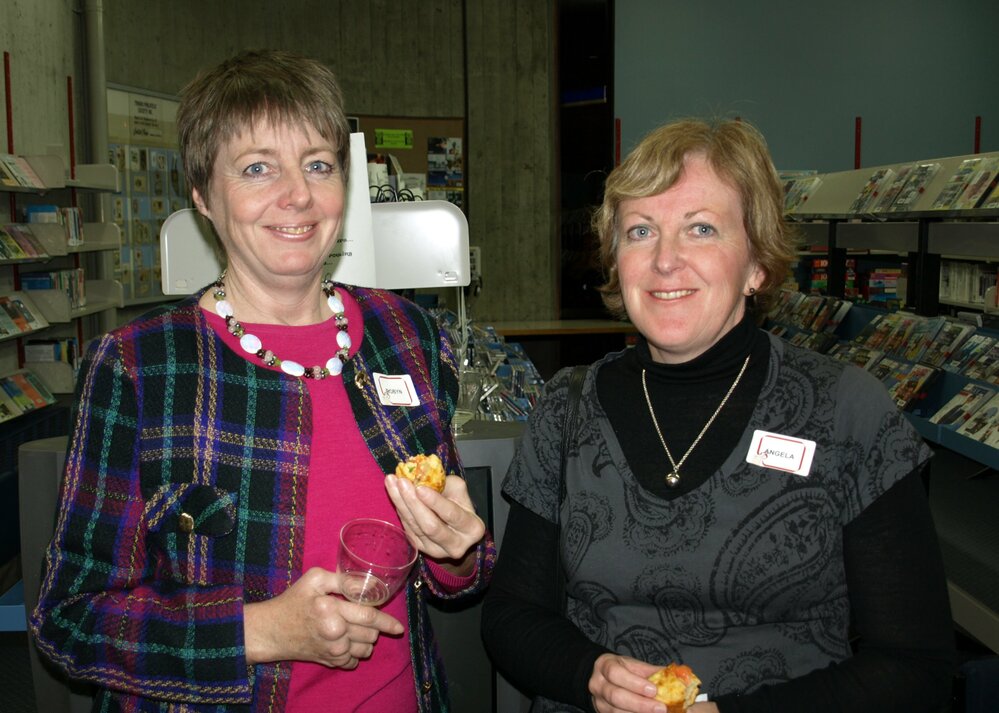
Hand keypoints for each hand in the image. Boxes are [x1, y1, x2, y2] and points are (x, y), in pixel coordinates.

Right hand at [244, 567, 403, 668]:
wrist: (271, 630)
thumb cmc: (293, 601)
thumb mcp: (315, 579)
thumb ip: (342, 579)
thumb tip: (368, 583)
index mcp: (332, 611)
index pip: (368, 616)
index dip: (387, 621)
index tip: (399, 626)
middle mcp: (335, 634)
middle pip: (370, 634)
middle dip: (374, 627)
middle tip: (362, 618)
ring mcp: (332, 651)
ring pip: (365, 650)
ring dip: (366, 640)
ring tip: (354, 630)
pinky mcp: (328, 662)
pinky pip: (353, 662)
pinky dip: (354, 654)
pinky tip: (346, 643)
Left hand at [384, 473, 485, 573]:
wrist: (454, 527)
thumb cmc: (459, 504)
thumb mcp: (459, 491)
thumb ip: (444, 483)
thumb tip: (421, 475)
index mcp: (472, 528)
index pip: (452, 514)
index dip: (435, 501)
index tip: (420, 487)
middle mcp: (457, 545)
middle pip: (431, 526)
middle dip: (414, 503)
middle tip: (402, 482)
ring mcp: (437, 550)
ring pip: (416, 528)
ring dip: (402, 504)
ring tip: (392, 483)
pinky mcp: (422, 550)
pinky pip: (408, 530)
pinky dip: (401, 511)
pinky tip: (395, 495)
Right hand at [588, 653, 672, 712]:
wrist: (601, 678)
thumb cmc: (621, 670)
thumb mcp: (632, 665)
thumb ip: (650, 671)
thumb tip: (674, 677)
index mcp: (605, 666)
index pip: (616, 673)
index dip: (634, 683)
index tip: (654, 690)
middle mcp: (598, 684)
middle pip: (616, 695)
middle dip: (640, 704)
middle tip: (661, 708)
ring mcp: (599, 702)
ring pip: (615, 711)